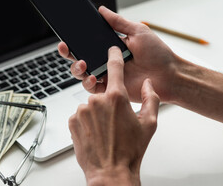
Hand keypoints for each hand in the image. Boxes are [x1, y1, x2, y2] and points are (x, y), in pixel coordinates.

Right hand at [58, 6, 176, 102]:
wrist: (169, 75)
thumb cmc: (157, 53)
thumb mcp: (137, 31)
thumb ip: (118, 22)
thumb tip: (101, 9)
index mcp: (110, 47)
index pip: (88, 43)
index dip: (75, 39)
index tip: (67, 34)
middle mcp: (106, 61)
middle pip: (80, 57)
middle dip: (69, 53)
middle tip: (65, 47)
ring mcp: (107, 76)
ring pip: (82, 73)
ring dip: (77, 68)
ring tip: (82, 63)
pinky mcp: (110, 90)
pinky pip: (93, 88)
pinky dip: (88, 83)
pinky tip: (92, 77)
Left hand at [68, 46, 159, 185]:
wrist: (110, 172)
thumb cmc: (130, 150)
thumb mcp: (149, 123)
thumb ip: (150, 98)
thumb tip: (147, 84)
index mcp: (116, 98)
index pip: (114, 67)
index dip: (113, 56)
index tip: (112, 50)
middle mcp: (96, 101)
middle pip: (102, 91)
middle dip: (108, 101)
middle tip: (115, 120)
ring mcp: (82, 110)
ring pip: (90, 104)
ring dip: (97, 112)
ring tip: (105, 129)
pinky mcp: (72, 121)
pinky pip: (80, 114)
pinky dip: (86, 120)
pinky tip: (95, 133)